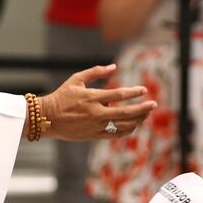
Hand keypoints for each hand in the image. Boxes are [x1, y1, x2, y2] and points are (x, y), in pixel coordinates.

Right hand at [41, 64, 156, 140]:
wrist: (48, 118)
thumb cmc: (62, 96)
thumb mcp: (77, 79)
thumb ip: (95, 72)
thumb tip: (113, 67)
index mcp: (92, 98)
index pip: (118, 95)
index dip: (133, 93)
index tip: (144, 90)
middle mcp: (96, 113)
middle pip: (125, 113)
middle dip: (142, 109)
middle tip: (153, 104)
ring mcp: (95, 126)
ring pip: (122, 126)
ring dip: (137, 120)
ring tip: (146, 114)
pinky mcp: (94, 135)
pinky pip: (115, 134)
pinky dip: (126, 130)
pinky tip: (134, 124)